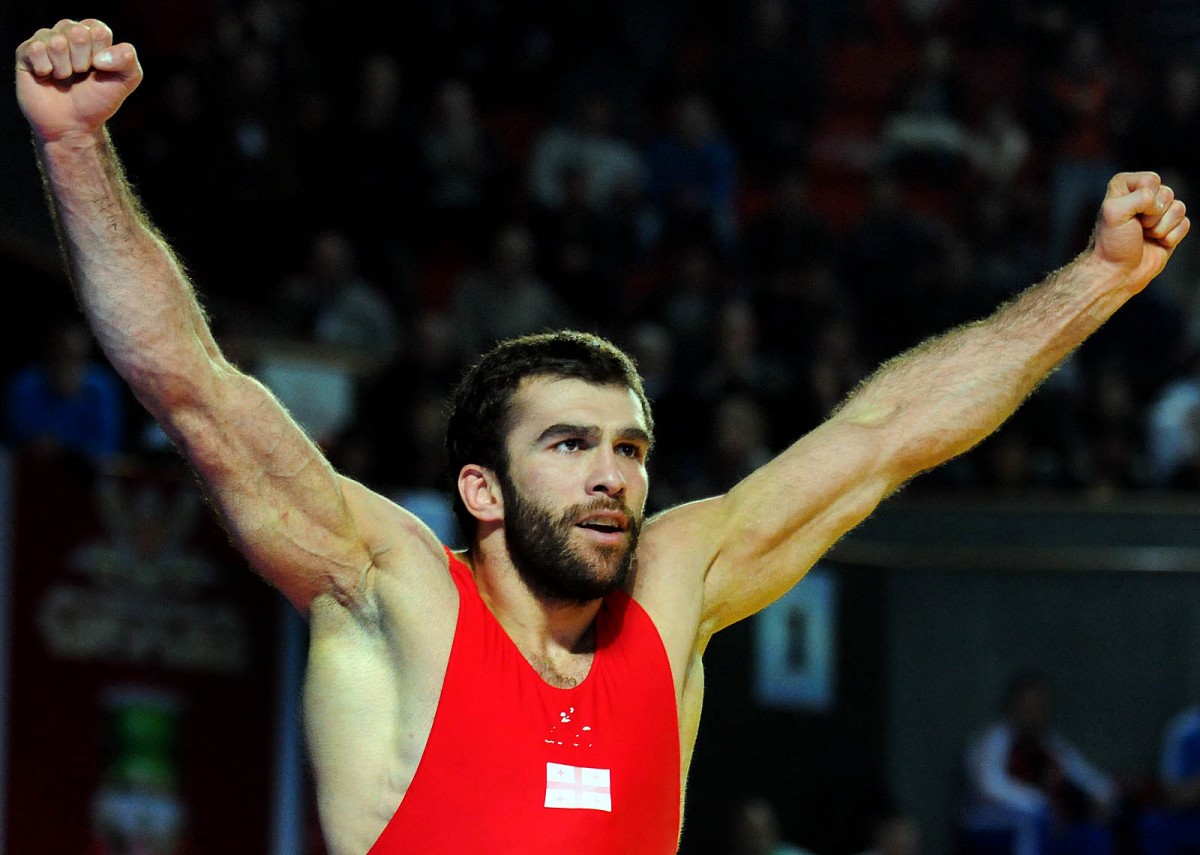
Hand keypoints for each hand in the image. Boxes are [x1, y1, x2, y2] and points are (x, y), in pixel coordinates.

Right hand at [15, 18, 141, 143]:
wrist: (73, 125)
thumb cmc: (97, 101)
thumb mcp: (126, 80)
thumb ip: (127, 58)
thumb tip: (100, 56)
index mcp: (92, 34)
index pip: (99, 31)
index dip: (101, 55)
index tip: (99, 70)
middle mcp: (67, 32)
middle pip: (77, 32)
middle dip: (83, 61)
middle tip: (80, 75)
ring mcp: (45, 41)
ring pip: (57, 42)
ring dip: (64, 68)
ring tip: (64, 78)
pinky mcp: (25, 52)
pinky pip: (36, 49)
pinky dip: (45, 69)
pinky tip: (46, 76)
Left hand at [1089, 171, 1189, 292]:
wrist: (1118, 273)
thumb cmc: (1112, 243)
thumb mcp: (1114, 212)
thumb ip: (1137, 197)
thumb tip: (1157, 202)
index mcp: (1124, 186)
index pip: (1151, 179)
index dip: (1145, 199)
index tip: (1129, 215)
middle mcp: (1142, 196)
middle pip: (1167, 193)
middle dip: (1154, 215)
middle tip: (1137, 228)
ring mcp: (1158, 213)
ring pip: (1179, 207)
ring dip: (1162, 227)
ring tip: (1146, 236)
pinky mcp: (1170, 228)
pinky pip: (1185, 223)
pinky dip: (1171, 237)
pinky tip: (1157, 243)